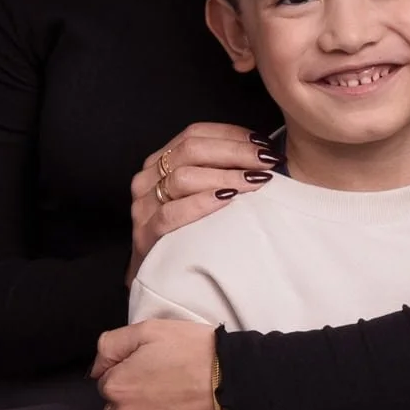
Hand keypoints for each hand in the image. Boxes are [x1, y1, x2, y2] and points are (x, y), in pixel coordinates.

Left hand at [91, 318, 222, 409]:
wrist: (238, 381)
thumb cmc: (196, 352)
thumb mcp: (150, 330)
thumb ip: (111, 345)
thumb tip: (95, 370)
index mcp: (117, 386)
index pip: (108, 386)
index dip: (130, 378)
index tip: (152, 376)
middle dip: (134, 407)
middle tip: (164, 396)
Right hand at [127, 122, 280, 284]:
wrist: (161, 276)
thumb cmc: (189, 232)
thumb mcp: (200, 193)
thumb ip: (219, 170)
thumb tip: (263, 154)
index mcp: (161, 161)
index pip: (195, 133)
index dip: (231, 135)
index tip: (263, 143)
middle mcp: (148, 178)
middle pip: (191, 149)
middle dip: (234, 152)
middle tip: (266, 160)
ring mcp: (144, 206)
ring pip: (182, 177)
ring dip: (224, 176)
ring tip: (255, 180)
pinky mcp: (145, 234)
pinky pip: (171, 213)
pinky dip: (201, 203)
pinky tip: (226, 199)